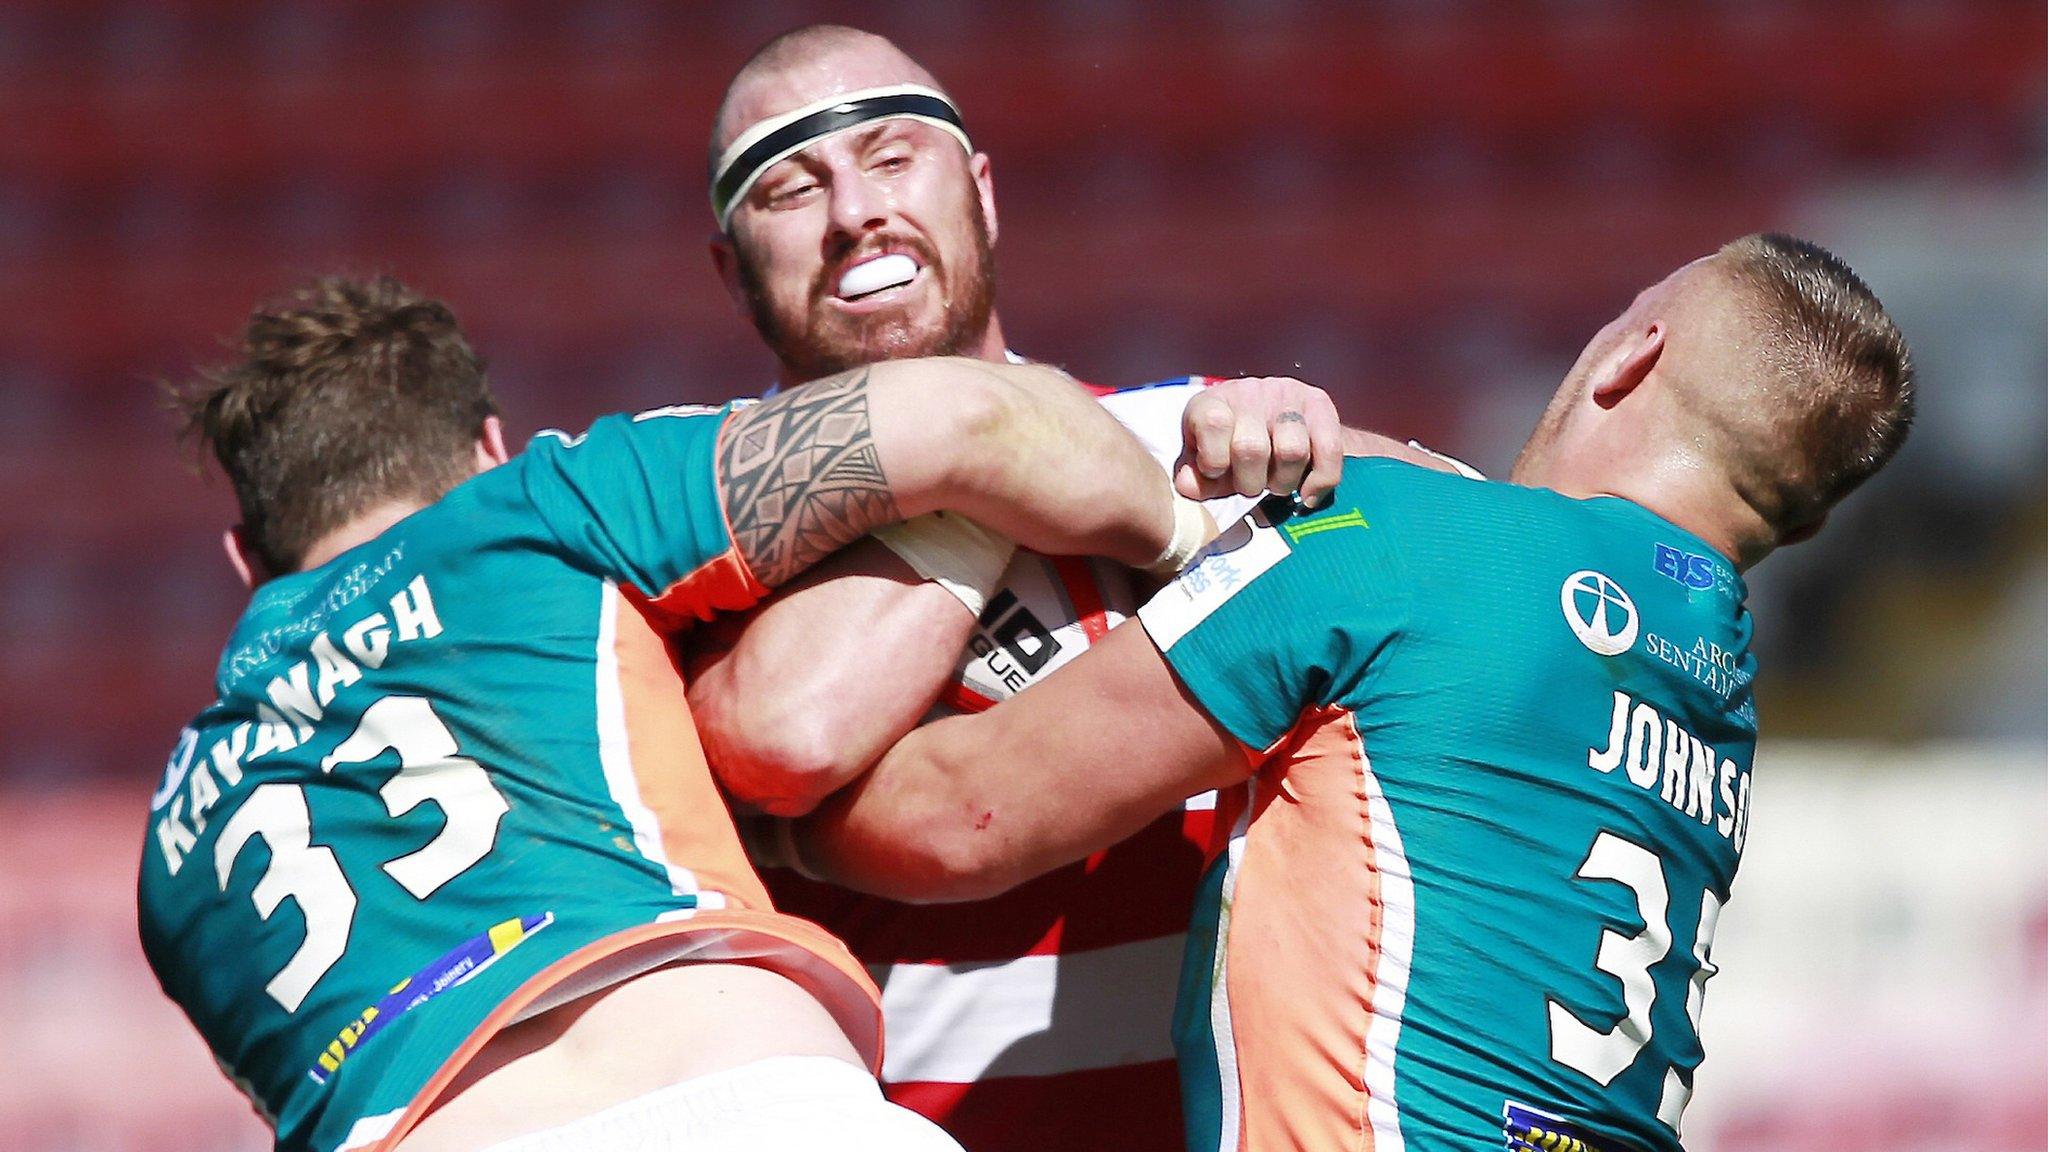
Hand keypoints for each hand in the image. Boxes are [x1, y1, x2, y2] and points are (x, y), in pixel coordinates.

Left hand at [1176, 376, 1342, 502]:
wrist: (1271, 427)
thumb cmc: (1228, 452)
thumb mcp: (1203, 466)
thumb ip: (1194, 479)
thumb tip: (1188, 487)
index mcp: (1212, 403)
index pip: (1213, 425)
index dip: (1214, 462)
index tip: (1217, 474)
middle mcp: (1249, 392)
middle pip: (1252, 448)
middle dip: (1250, 483)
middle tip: (1251, 485)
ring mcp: (1286, 394)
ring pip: (1292, 451)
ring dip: (1283, 482)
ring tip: (1276, 483)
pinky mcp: (1319, 403)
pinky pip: (1329, 449)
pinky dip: (1320, 481)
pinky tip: (1306, 494)